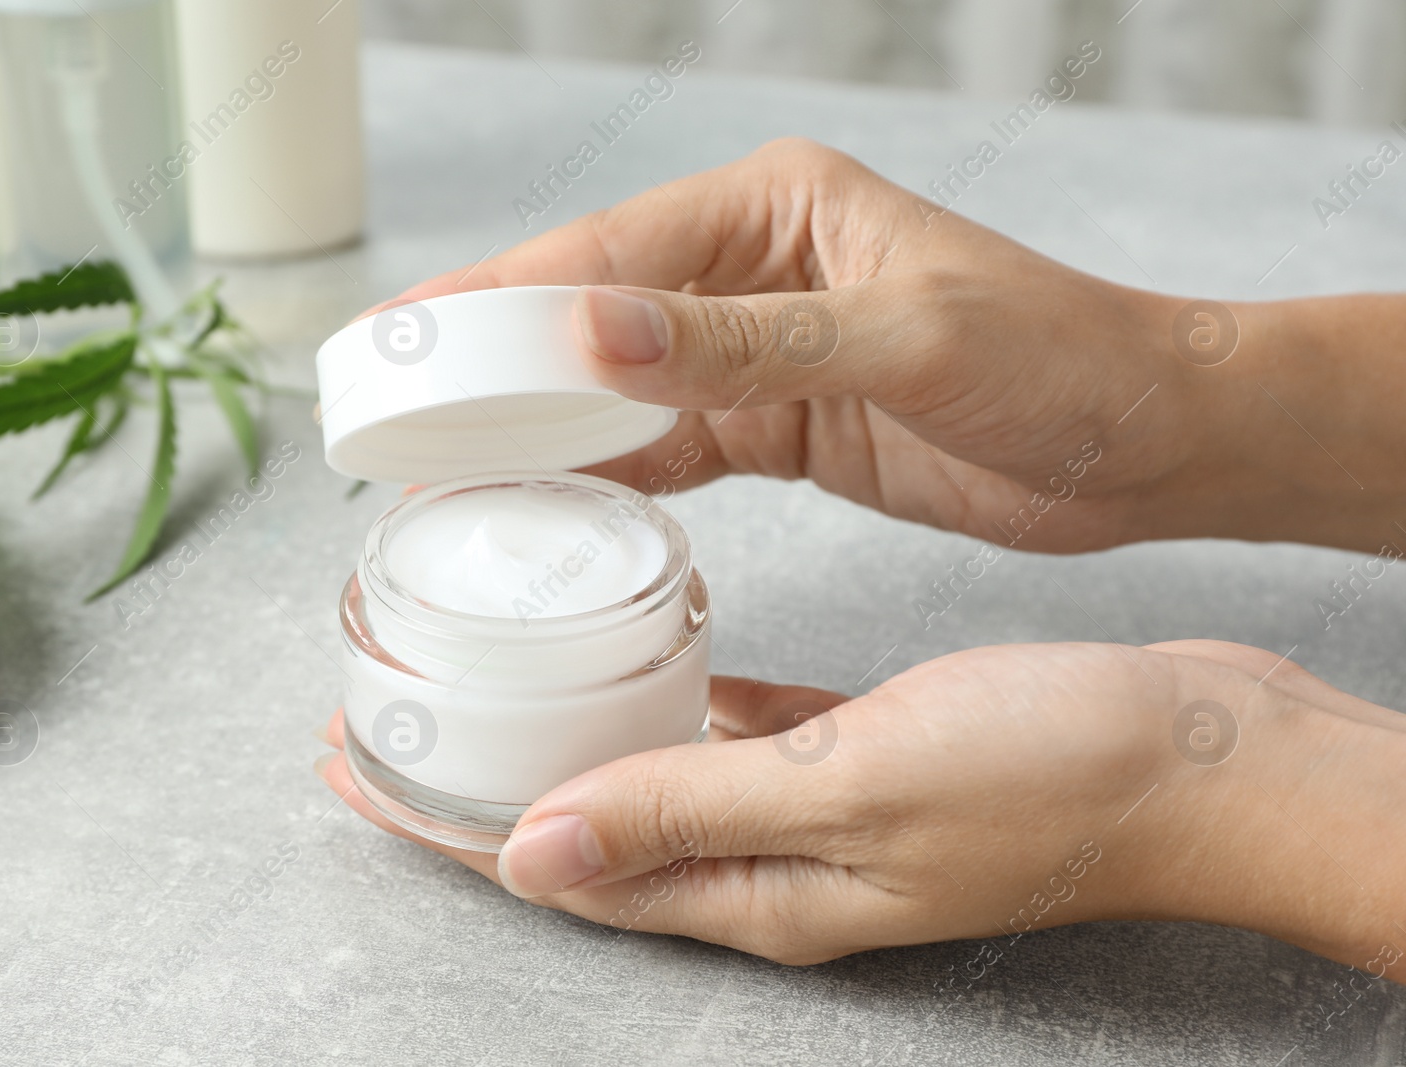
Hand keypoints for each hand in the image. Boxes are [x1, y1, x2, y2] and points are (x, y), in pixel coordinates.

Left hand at [318, 640, 1405, 976]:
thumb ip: (687, 815)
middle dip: (484, 777)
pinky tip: (660, 652)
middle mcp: (775, 867)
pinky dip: (683, 700)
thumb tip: (529, 853)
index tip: (353, 763)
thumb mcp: (849, 789)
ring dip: (572, 734)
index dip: (443, 822)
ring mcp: (820, 816)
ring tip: (504, 675)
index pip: (555, 865)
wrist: (1203, 751)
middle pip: (586, 825)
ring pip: (655, 777)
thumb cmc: (1048, 771)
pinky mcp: (865, 758)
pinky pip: (739, 735)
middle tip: (400, 711)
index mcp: (758, 891)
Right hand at [373, 137, 1198, 552]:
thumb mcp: (904, 341)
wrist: (1144, 440)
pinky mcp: (775, 422)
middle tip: (388, 407)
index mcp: (773, 208)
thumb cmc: (1058, 359)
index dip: (497, 300)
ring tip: (439, 461)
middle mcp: (750, 267)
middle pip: (588, 311)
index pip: (605, 252)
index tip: (403, 341)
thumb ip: (747, 341)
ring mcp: (756, 349)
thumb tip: (591, 330)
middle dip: (488, 358)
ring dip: (536, 420)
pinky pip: (664, 442)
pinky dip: (605, 470)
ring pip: (615, 381)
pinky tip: (548, 498)